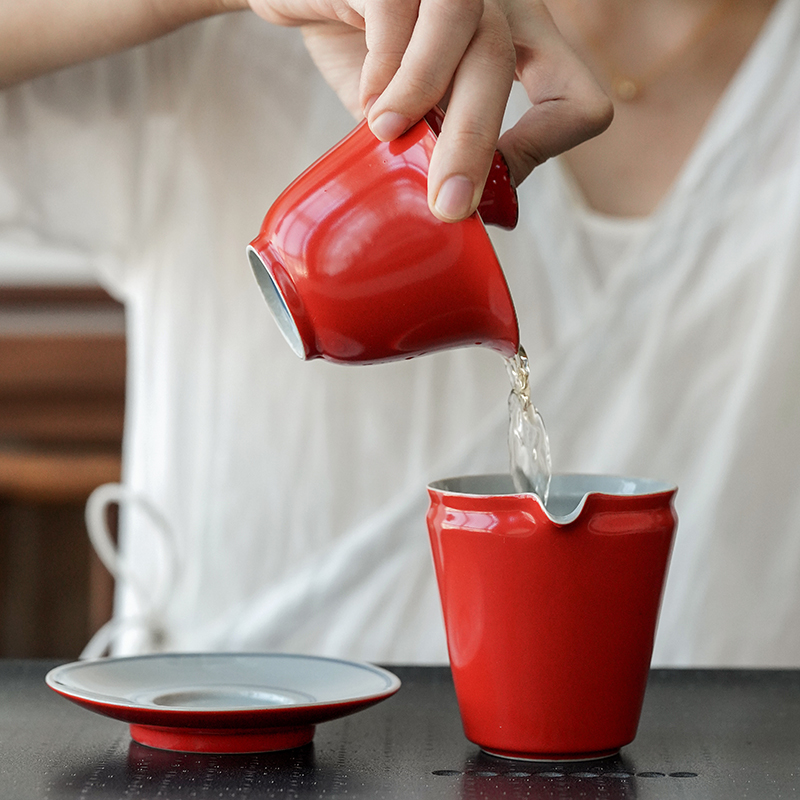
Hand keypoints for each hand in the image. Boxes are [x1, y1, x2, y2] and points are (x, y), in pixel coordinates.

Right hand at [250, 0, 612, 221]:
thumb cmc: (362, 52)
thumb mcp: (411, 113)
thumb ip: (440, 147)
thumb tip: (469, 207)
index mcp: (515, 42)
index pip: (576, 97)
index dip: (543, 145)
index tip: (491, 185)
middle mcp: (492, 4)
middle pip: (508, 68)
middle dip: (475, 147)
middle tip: (444, 203)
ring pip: (474, 35)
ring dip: (429, 95)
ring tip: (387, 132)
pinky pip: (400, 13)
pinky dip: (384, 70)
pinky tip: (369, 100)